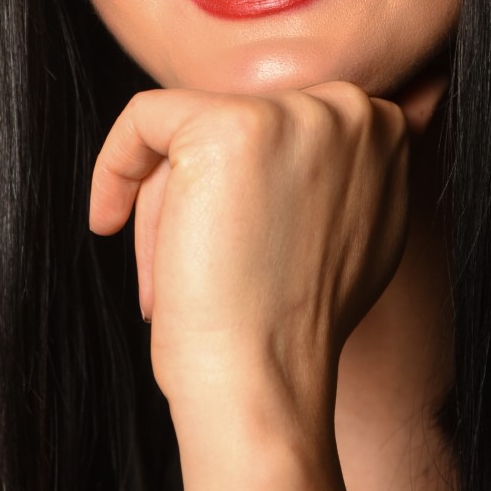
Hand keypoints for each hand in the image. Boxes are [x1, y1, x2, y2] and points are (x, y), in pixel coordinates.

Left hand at [89, 72, 445, 490]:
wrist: (265, 381)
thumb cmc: (292, 325)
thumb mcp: (348, 231)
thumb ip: (330, 171)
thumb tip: (284, 143)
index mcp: (384, 130)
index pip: (278, 126)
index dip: (241, 186)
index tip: (222, 242)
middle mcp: (351, 109)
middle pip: (233, 122)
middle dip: (199, 193)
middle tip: (193, 268)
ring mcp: (293, 112)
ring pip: (188, 129)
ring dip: (165, 201)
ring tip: (171, 274)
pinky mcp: (229, 123)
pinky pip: (144, 119)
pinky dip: (114, 167)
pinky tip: (106, 218)